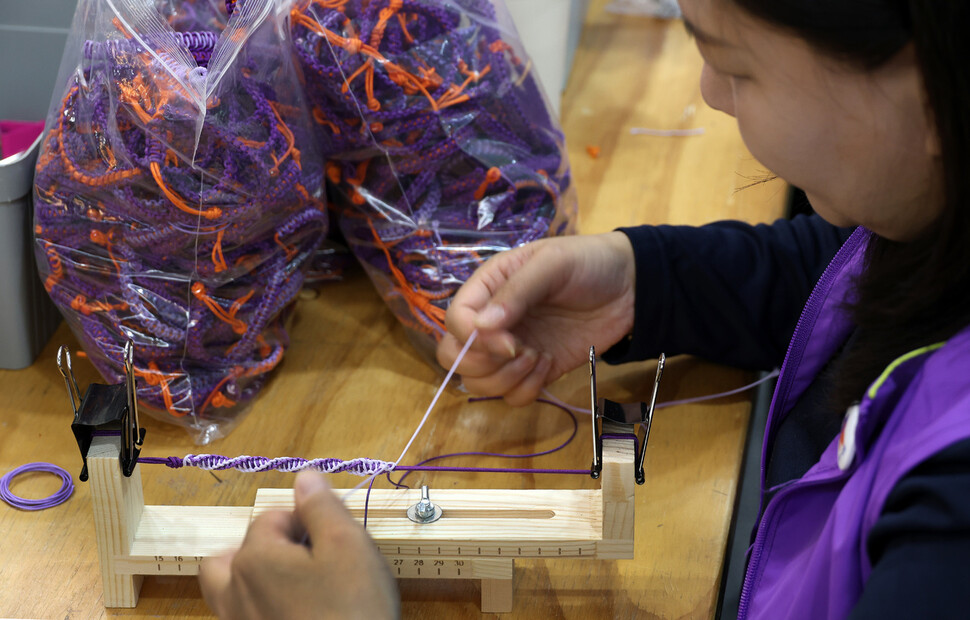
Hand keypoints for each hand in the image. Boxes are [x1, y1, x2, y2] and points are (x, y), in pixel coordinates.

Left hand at [198, 472, 399, 619]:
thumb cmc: (351, 608)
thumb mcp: (348, 545)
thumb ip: (322, 506)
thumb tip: (304, 477)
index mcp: (254, 558)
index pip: (272, 517)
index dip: (306, 521)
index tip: (335, 539)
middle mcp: (233, 592)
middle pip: (232, 556)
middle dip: (264, 549)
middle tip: (305, 561)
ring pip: (230, 592)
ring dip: (255, 581)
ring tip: (295, 588)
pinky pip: (243, 619)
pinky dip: (262, 610)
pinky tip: (296, 613)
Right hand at [436, 232, 635, 404]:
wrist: (630, 286)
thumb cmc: (588, 263)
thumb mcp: (552, 264)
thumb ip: (516, 293)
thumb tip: (481, 327)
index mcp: (488, 287)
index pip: (454, 320)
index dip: (472, 338)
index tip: (509, 343)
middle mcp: (492, 321)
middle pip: (454, 356)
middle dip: (482, 364)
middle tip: (522, 352)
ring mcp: (512, 348)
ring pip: (478, 383)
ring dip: (506, 380)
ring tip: (539, 358)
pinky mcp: (534, 371)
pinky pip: (512, 396)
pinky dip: (527, 389)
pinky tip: (550, 365)